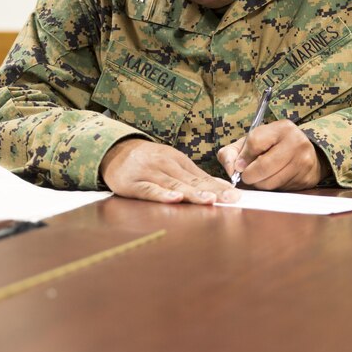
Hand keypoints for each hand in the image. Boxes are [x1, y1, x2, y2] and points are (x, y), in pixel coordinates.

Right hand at [100, 138, 240, 204]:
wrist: (115, 151)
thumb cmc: (148, 161)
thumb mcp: (172, 163)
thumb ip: (195, 178)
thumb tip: (222, 188)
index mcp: (178, 161)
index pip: (202, 177)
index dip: (220, 187)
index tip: (236, 196)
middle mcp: (166, 165)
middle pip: (192, 181)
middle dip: (212, 191)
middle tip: (230, 199)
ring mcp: (150, 173)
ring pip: (174, 185)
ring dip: (193, 193)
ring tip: (210, 200)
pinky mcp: (134, 184)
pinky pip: (150, 190)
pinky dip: (163, 194)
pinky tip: (175, 198)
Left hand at [216, 120, 324, 190]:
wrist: (304, 155)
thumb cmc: (273, 147)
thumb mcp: (252, 142)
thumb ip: (232, 152)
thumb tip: (231, 169)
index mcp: (282, 128)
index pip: (255, 142)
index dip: (243, 157)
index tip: (240, 164)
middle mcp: (296, 143)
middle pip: (263, 166)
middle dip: (249, 175)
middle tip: (247, 176)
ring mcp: (303, 162)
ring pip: (270, 182)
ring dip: (259, 183)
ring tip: (261, 177)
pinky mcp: (305, 179)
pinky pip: (279, 190)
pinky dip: (271, 188)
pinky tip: (273, 179)